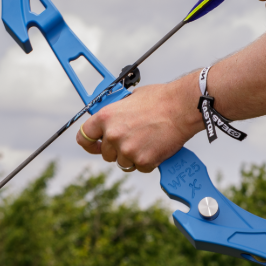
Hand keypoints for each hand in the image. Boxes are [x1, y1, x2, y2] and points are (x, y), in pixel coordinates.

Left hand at [76, 77, 202, 172]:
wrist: (182, 107)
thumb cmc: (161, 99)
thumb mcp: (131, 98)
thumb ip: (118, 112)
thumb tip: (115, 119)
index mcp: (106, 117)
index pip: (84, 137)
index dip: (90, 143)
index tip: (95, 145)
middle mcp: (113, 135)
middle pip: (106, 154)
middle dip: (118, 150)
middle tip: (134, 139)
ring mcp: (127, 150)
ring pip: (124, 163)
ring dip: (133, 156)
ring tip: (148, 141)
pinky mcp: (143, 161)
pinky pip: (141, 167)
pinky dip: (149, 161)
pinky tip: (157, 146)